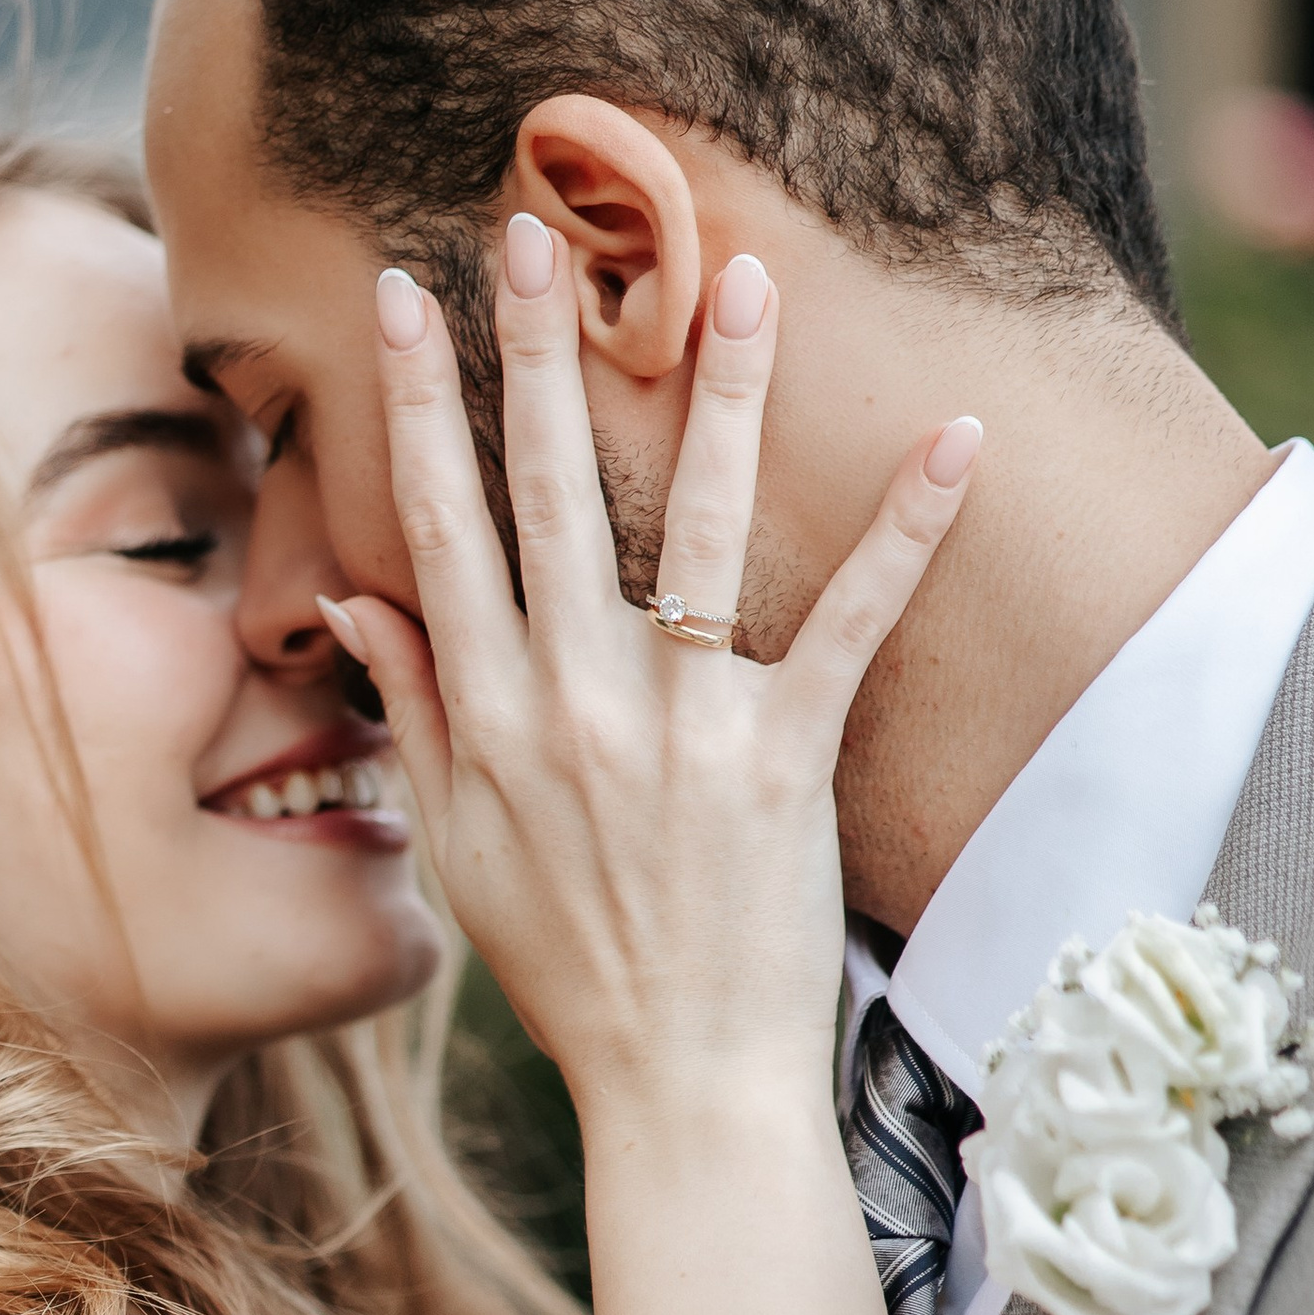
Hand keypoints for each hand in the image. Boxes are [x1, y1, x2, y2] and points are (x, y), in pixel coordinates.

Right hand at [321, 215, 979, 1119]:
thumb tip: (360, 605)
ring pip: (693, 528)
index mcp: (492, 717)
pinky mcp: (786, 760)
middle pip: (546, 495)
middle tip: (532, 228)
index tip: (399, 296)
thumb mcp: (459, 848)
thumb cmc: (571, 970)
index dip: (417, 404)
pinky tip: (953, 441)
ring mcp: (681, 728)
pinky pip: (849, 624)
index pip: (440, 526)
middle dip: (535, 352)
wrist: (681, 1086)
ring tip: (736, 276)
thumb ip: (417, 713)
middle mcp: (574, 704)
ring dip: (715, 394)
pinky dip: (904, 532)